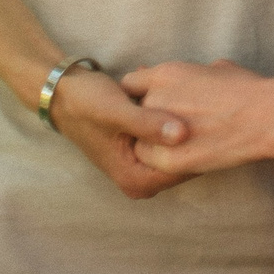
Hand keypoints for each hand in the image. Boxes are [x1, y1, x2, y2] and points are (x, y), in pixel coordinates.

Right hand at [48, 66, 192, 200]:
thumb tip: (182, 135)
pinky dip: (174, 119)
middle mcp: (142, 180)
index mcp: (137, 180)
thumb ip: (147, 124)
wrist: (65, 93)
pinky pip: (170, 139)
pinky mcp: (145, 152)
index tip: (209, 111)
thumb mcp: (116, 111)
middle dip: (195, 130)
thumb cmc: (87, 103)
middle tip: (197, 97)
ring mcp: (143, 167)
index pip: (187, 169)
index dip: (201, 142)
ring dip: (184, 121)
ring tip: (186, 93)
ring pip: (180, 147)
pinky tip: (174, 94)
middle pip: (186, 159)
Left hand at [120, 59, 273, 176]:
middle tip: (168, 124)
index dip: (141, 93)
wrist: (264, 116)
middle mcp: (155, 98)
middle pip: (135, 112)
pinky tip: (182, 153)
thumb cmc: (247, 89)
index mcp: (165, 73)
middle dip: (148, 118)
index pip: (131, 83)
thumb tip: (192, 79)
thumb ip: (192, 75)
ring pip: (139, 138)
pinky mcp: (167, 157)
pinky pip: (150, 158)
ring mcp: (158, 130)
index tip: (152, 102)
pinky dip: (161, 158)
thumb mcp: (216, 68)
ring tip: (176, 142)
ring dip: (151, 140)